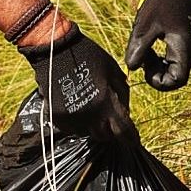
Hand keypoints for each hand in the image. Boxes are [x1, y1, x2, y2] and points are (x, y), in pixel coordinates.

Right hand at [18, 22, 133, 140]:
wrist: (56, 49)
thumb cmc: (89, 55)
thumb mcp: (113, 70)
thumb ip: (122, 94)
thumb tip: (125, 111)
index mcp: (106, 103)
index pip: (123, 132)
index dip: (131, 139)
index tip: (134, 141)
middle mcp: (89, 116)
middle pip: (105, 136)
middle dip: (111, 131)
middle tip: (111, 121)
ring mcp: (71, 118)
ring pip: (88, 133)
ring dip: (94, 127)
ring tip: (92, 111)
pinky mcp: (57, 117)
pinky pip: (72, 128)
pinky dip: (78, 123)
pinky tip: (78, 109)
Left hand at [125, 0, 190, 89]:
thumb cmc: (161, 2)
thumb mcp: (144, 26)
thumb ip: (138, 50)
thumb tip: (132, 68)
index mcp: (184, 47)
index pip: (177, 80)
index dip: (158, 81)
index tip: (144, 67)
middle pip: (176, 76)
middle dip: (156, 70)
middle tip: (142, 54)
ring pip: (176, 67)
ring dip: (159, 63)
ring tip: (146, 46)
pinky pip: (178, 58)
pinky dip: (164, 57)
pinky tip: (153, 43)